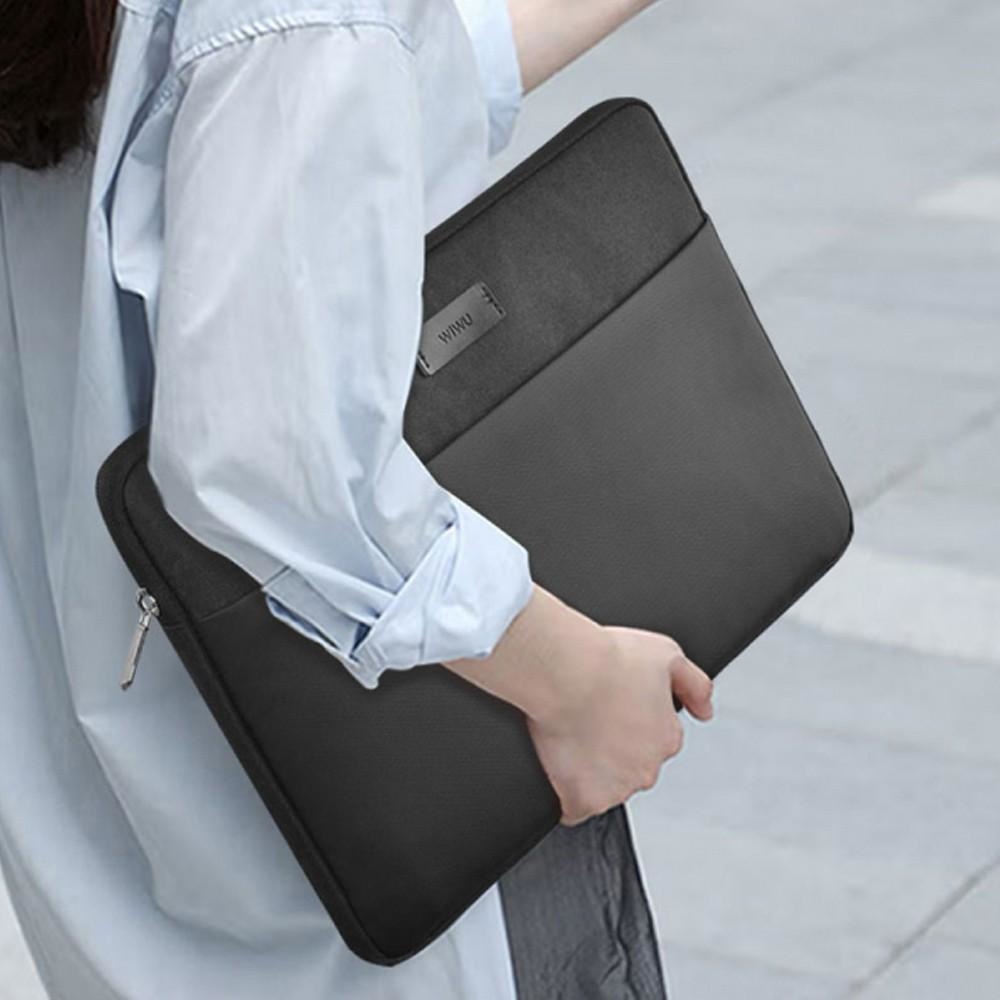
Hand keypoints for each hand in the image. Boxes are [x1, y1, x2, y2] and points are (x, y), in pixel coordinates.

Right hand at [441, 585, 713, 826]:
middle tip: (587, 718)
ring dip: (589, 771)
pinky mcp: (583, 800)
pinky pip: (574, 807)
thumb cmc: (609, 657)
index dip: (629, 723)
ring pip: (604, 787)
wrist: (566, 670)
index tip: (611, 706)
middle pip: (630, 767)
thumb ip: (695, 684)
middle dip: (611, 750)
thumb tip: (706, 712)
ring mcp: (615, 788)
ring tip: (569, 734)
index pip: (654, 742)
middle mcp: (648, 769)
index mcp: (667, 738)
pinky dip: (565, 793)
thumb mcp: (665, 653)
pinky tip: (557, 765)